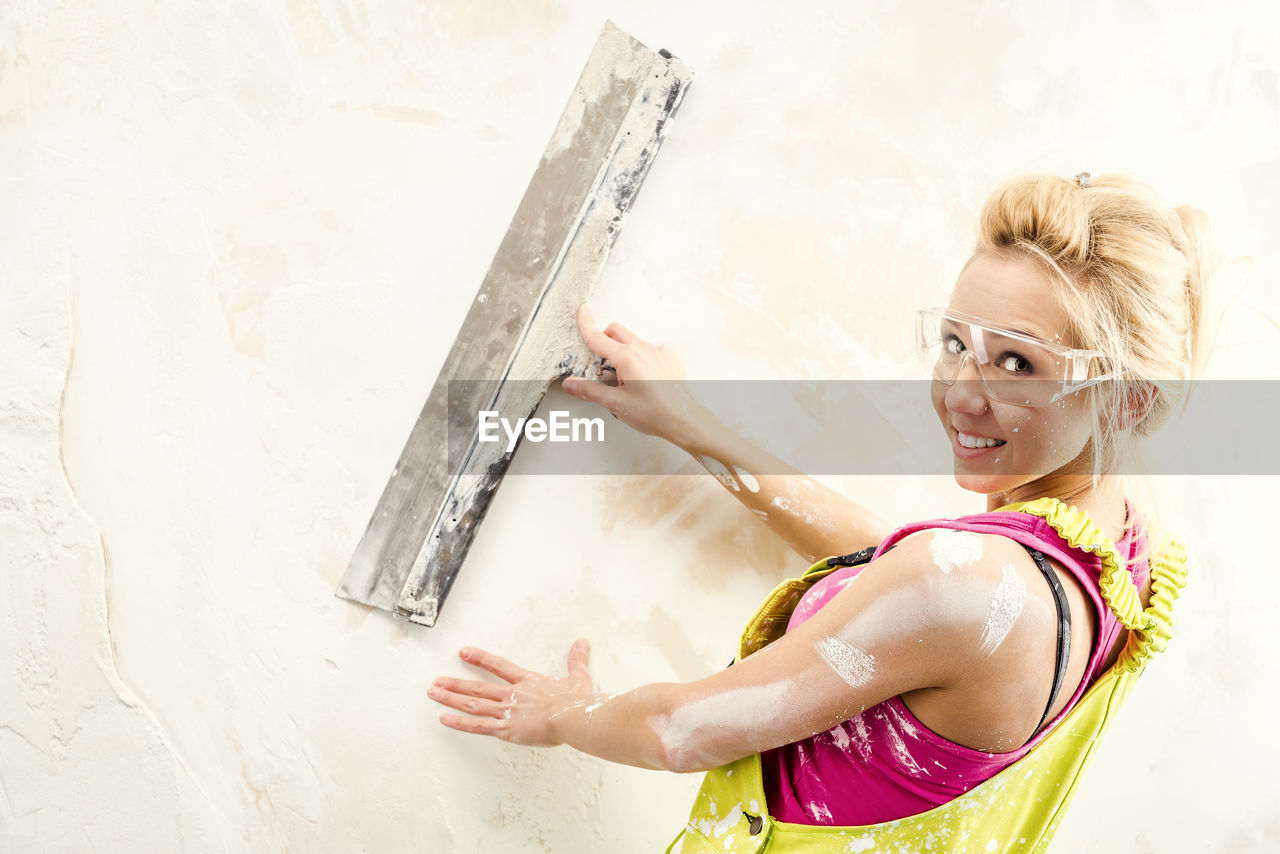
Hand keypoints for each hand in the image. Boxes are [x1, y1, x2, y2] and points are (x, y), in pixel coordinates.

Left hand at [429, 639, 595, 745]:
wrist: (573, 717)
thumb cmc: (577, 702)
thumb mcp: (578, 678)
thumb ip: (577, 660)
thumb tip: (582, 642)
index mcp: (528, 682)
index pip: (499, 666)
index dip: (480, 658)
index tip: (463, 652)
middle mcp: (513, 695)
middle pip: (478, 687)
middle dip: (456, 683)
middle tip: (436, 681)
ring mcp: (507, 712)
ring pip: (473, 704)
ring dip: (451, 698)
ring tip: (434, 693)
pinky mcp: (506, 730)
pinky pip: (478, 726)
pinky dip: (460, 723)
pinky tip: (444, 719)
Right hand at [562, 304, 713, 447]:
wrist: (683, 419)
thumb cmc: (655, 413)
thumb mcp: (616, 404)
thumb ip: (591, 391)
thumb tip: (572, 385)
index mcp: (628, 358)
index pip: (599, 338)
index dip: (587, 324)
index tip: (582, 312)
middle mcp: (644, 350)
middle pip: (615, 331)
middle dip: (604, 339)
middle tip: (600, 362)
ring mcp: (658, 352)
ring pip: (632, 340)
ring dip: (622, 350)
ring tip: (624, 377)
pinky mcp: (668, 358)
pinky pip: (649, 349)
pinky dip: (640, 357)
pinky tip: (643, 378)